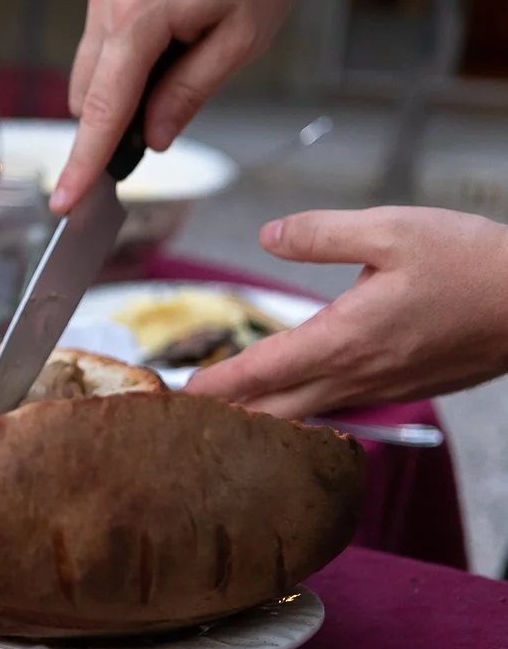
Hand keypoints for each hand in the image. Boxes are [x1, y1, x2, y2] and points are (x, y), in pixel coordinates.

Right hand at [52, 0, 292, 211]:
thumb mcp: (243, 35)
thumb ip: (191, 91)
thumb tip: (154, 137)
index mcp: (136, 19)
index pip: (101, 110)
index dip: (84, 162)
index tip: (66, 200)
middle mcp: (106, 4)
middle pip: (86, 92)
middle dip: (113, 121)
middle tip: (159, 128)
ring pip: (90, 66)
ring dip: (121, 87)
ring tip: (180, 60)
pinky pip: (102, 39)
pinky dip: (126, 58)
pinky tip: (171, 39)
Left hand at [183, 207, 507, 418]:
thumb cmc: (470, 262)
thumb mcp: (391, 229)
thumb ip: (320, 234)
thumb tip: (268, 236)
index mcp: (343, 338)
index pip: (260, 371)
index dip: (215, 385)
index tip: (177, 397)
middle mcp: (356, 374)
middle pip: (274, 409)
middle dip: (226, 416)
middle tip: (182, 420)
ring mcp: (380, 387)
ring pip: (305, 415)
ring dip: (261, 418)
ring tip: (221, 416)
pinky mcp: (401, 388)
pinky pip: (336, 409)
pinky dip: (301, 413)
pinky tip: (289, 404)